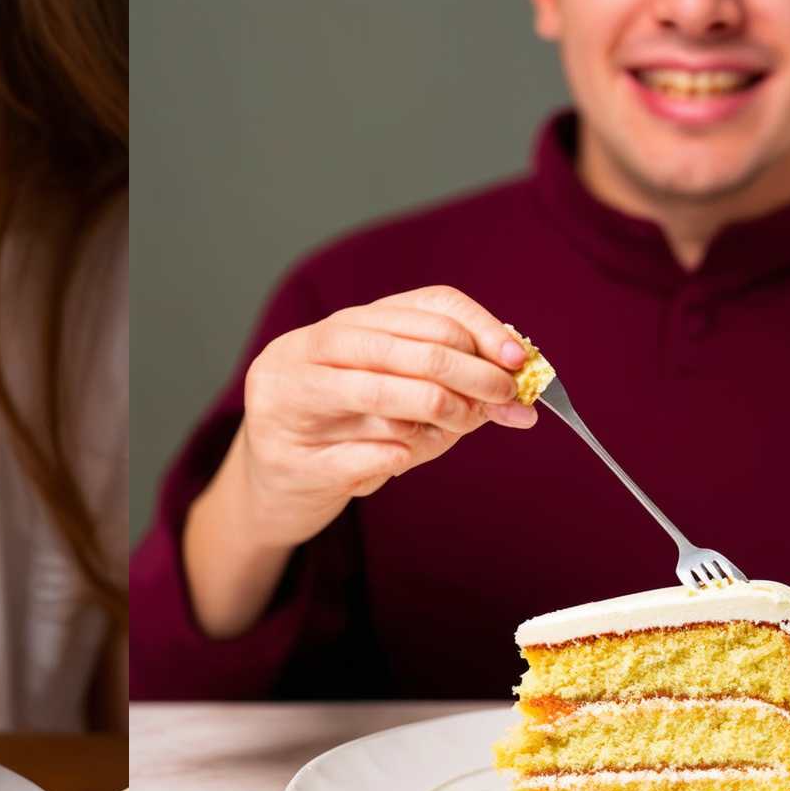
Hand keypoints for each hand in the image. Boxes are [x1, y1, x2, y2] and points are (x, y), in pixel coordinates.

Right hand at [229, 287, 536, 552]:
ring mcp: (288, 402)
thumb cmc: (343, 432)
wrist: (270, 484)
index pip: (423, 306)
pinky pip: (353, 455)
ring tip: (460, 428)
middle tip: (507, 400)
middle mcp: (306, 351)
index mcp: (340, 327)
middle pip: (402, 347)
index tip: (519, 360)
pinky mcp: (284, 457)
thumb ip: (447, 385)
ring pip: (374, 392)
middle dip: (469, 373)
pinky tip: (404, 458)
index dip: (478, 328)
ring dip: (437, 414)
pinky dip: (392, 456)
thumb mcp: (392, 395)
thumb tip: (517, 388)